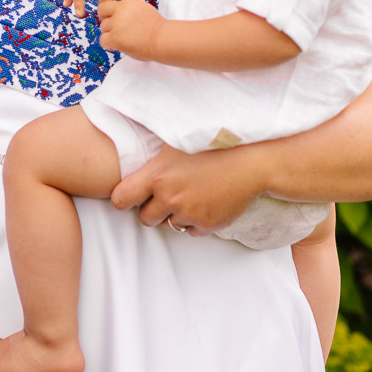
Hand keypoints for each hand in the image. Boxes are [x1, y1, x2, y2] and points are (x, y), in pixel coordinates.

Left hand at [96, 0, 164, 59]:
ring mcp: (116, 23)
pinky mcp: (114, 37)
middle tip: (113, 23)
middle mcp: (121, 10)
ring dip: (110, 32)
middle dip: (105, 16)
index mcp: (130, 0)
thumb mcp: (145, 8)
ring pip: (103, 26)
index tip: (116, 6)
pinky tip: (116, 46)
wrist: (162, 39)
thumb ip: (133, 6)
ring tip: (121, 37)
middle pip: (102, 8)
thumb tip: (124, 11)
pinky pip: (103, 40)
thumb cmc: (158, 27)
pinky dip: (108, 44)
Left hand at [110, 143, 265, 232]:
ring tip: (190, 194)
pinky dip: (195, 221)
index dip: (124, 198)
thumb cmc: (212, 145)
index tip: (132, 195)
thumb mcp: (176, 140)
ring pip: (169, 224)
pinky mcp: (206, 224)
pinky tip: (204, 202)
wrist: (250, 161)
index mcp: (157, 175)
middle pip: (145, 218)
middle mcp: (169, 197)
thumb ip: (152, 154)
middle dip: (152, 209)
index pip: (121, 198)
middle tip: (166, 194)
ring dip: (175, 214)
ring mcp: (188, 213)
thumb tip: (127, 146)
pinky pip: (191, 231)